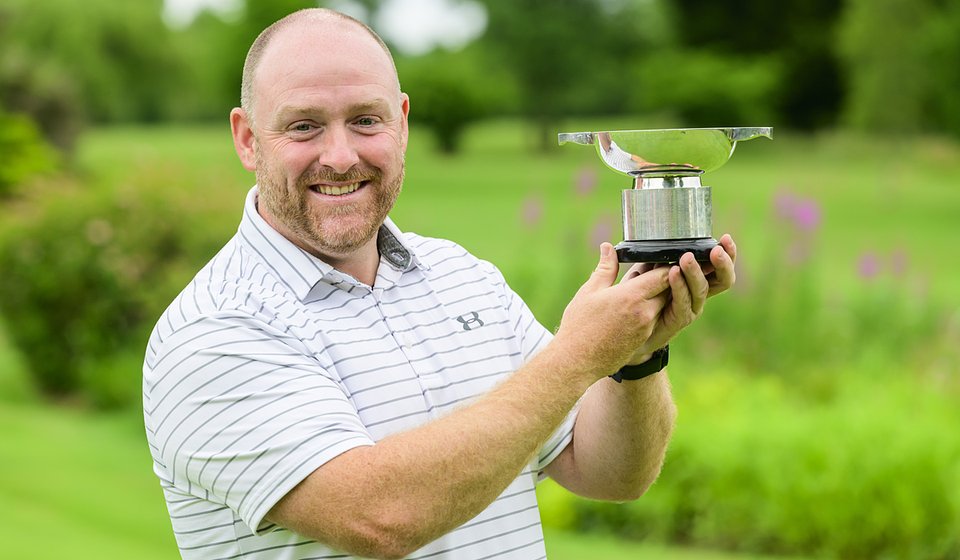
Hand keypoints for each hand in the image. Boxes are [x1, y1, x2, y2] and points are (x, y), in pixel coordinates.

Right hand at [554, 243, 670, 378]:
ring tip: (642, 287)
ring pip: (663, 305)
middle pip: (668, 289)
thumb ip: (605, 268)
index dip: (665, 264)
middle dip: (664, 278)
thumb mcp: (589, 292)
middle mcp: (645, 312)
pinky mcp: (644, 339)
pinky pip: (655, 319)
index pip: (664, 275)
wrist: (577, 361)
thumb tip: (608, 248)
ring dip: (658, 295)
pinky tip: (635, 306)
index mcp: (632, 296)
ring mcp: (646, 328)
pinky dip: (651, 310)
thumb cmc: (579, 325)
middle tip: (653, 268)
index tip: (661, 257)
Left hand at [621, 234, 737, 361]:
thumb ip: (655, 256)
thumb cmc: (641, 295)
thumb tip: (654, 235)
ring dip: (695, 272)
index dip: (728, 254)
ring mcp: (691, 307)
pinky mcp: (679, 319)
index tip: (726, 238)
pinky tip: (673, 273)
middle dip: (723, 263)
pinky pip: (683, 301)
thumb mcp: (647, 270)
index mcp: (697, 278)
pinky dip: (679, 286)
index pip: (720, 265)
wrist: (633, 328)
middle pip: (723, 279)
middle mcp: (699, 293)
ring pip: (702, 289)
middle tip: (716, 250)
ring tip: (686, 257)